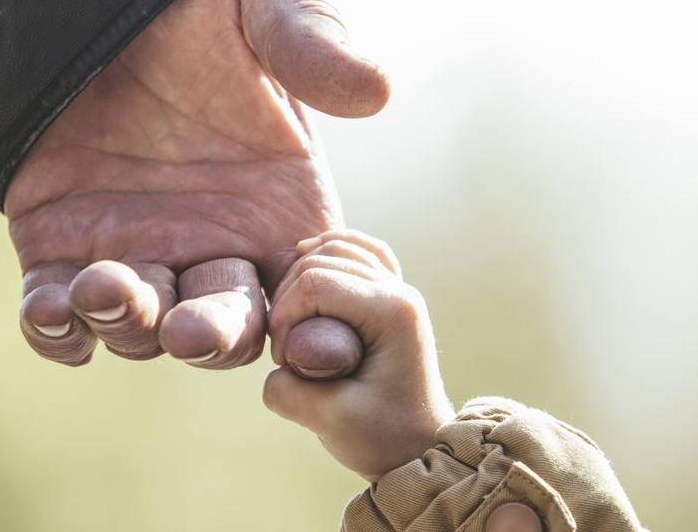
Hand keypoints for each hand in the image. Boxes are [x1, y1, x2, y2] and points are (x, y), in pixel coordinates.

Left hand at [5, 0, 388, 368]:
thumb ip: (312, 33)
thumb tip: (376, 91)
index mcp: (281, 203)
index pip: (312, 292)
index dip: (317, 324)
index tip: (310, 335)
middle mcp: (214, 240)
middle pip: (227, 328)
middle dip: (213, 338)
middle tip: (191, 329)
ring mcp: (137, 248)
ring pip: (141, 326)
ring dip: (128, 324)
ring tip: (105, 286)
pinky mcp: (59, 243)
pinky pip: (59, 312)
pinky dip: (56, 329)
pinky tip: (52, 311)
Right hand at [262, 230, 454, 480]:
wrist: (421, 449)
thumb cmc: (383, 438)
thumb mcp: (328, 421)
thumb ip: (287, 390)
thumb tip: (276, 363)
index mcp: (392, 312)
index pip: (315, 283)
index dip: (284, 317)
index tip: (284, 361)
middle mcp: (400, 291)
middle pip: (322, 260)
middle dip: (289, 299)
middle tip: (287, 349)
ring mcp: (399, 290)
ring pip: (338, 248)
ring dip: (302, 275)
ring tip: (292, 320)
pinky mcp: (391, 296)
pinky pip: (360, 251)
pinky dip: (330, 250)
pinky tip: (307, 256)